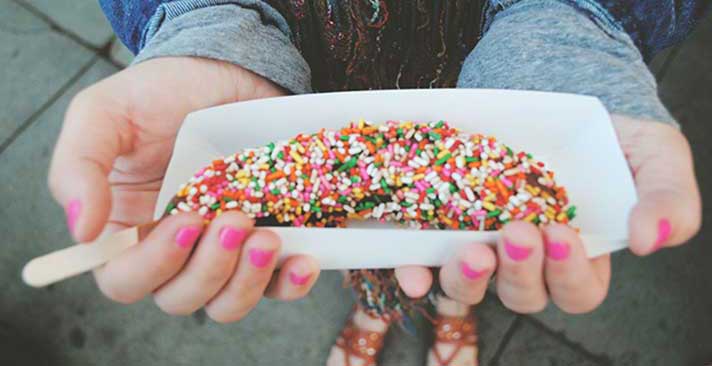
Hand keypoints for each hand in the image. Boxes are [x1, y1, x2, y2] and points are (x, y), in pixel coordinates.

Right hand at [49, 57, 319, 321]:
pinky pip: (277, 286)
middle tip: (233, 219)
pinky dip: (290, 284)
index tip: (184, 221)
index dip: (152, 267)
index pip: (125, 280)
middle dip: (209, 269)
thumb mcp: (102, 114)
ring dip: (247, 281)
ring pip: (227, 302)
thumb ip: (78, 167)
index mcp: (126, 229)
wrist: (225, 71)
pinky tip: (303, 261)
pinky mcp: (266, 239)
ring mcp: (223, 250)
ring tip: (267, 237)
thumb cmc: (158, 93)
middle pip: (181, 298)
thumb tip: (82, 232)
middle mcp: (174, 250)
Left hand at [395, 114, 701, 312]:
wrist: (556, 92)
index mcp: (578, 256)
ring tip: (472, 250)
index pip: (577, 291)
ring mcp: (482, 241)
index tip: (562, 233)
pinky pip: (424, 259)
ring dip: (468, 278)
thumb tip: (650, 240)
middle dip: (520, 273)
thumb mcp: (655, 155)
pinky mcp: (444, 221)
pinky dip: (415, 271)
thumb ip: (666, 198)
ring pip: (469, 286)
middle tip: (520, 233)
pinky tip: (410, 269)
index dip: (569, 275)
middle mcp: (527, 260)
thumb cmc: (611, 133)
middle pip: (521, 295)